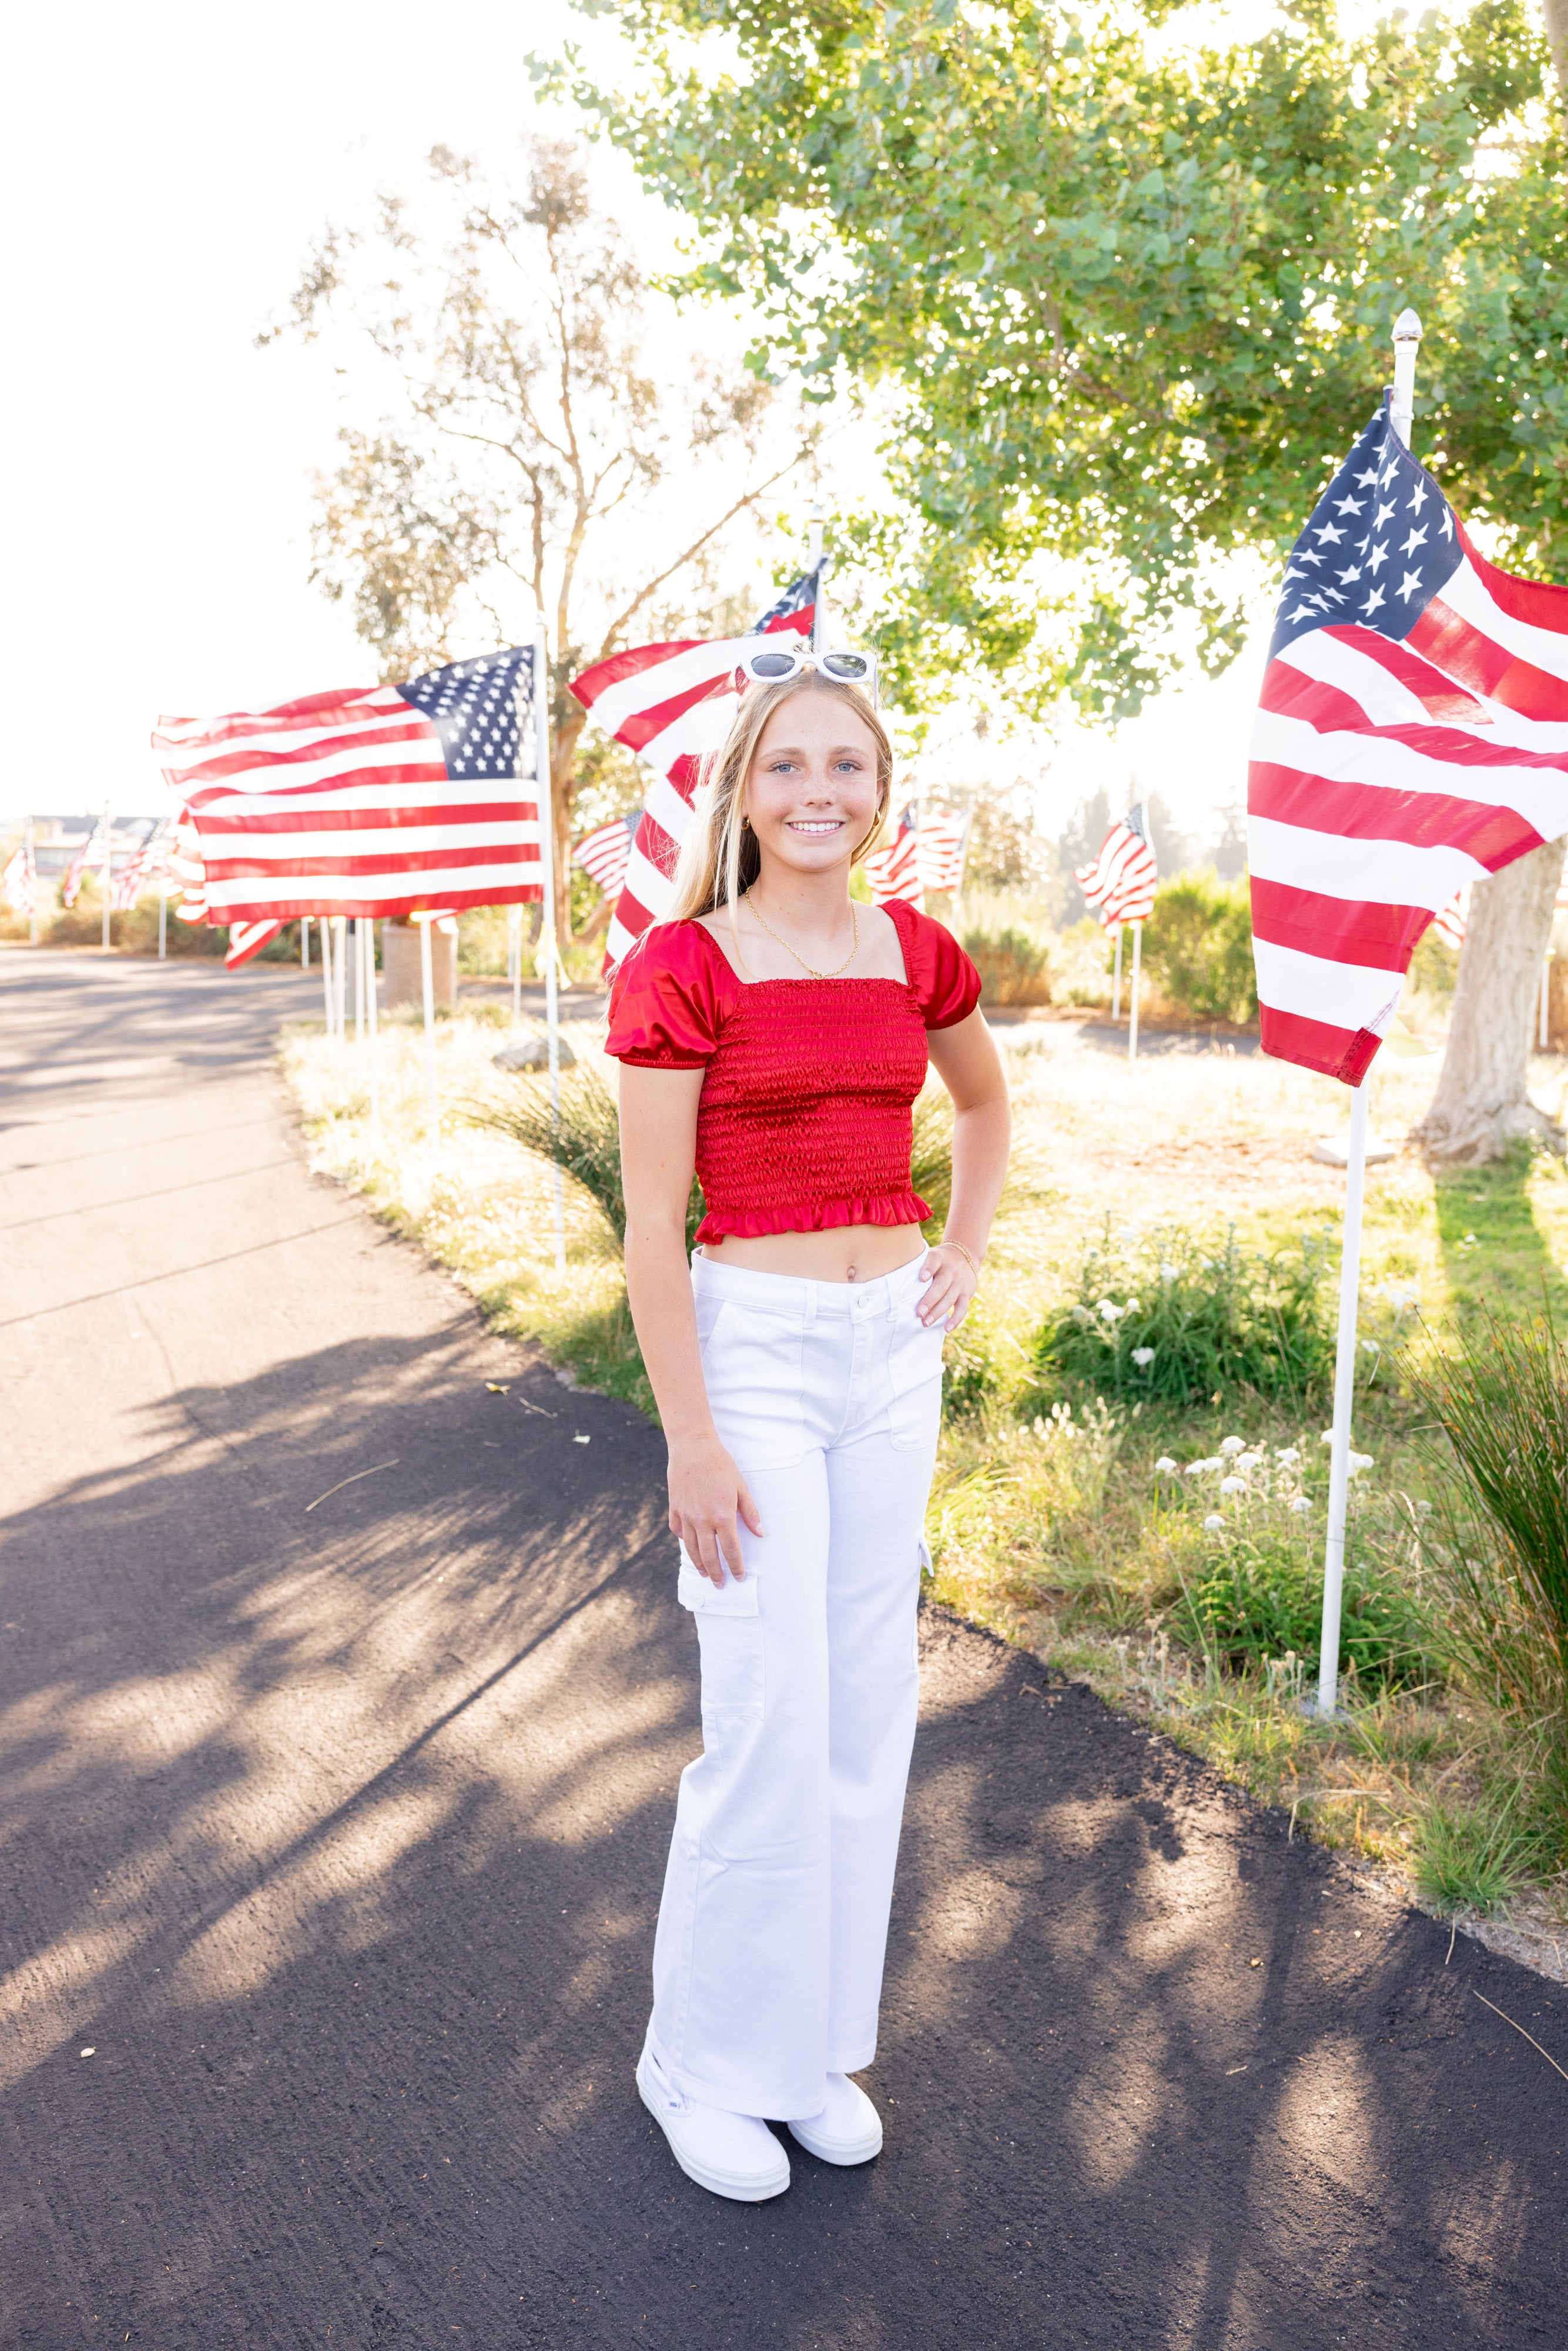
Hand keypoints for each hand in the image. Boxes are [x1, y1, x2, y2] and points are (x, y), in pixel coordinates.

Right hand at [667, 1433, 764, 1586]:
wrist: (693, 1448)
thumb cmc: (721, 1465)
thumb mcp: (742, 1487)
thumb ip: (750, 1512)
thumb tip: (761, 1533)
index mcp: (722, 1517)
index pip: (731, 1550)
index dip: (736, 1566)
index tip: (739, 1577)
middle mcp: (702, 1521)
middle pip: (709, 1556)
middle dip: (716, 1574)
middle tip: (720, 1585)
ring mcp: (686, 1516)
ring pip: (691, 1548)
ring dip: (699, 1564)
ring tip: (704, 1573)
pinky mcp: (674, 1508)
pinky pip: (677, 1530)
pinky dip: (683, 1540)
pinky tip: (689, 1545)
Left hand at [918, 1243, 979, 1330]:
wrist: (967, 1257)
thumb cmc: (940, 1261)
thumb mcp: (931, 1256)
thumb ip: (918, 1264)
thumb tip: (895, 1279)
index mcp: (940, 1258)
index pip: (934, 1261)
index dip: (928, 1269)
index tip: (922, 1278)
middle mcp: (951, 1270)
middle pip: (941, 1285)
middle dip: (930, 1300)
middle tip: (919, 1313)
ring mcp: (960, 1283)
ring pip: (950, 1298)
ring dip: (938, 1312)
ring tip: (926, 1322)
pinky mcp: (966, 1294)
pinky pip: (963, 1308)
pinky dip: (956, 1319)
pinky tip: (946, 1328)